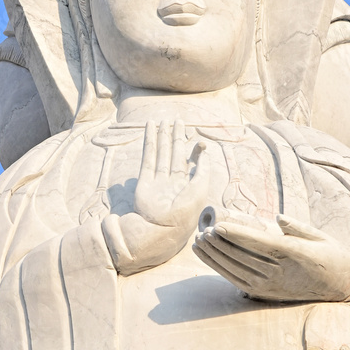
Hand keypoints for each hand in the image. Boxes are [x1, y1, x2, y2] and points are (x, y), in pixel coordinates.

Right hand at [103, 120, 208, 274]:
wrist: (163, 228)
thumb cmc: (186, 211)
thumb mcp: (201, 187)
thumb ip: (203, 168)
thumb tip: (205, 150)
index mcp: (187, 185)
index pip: (190, 162)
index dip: (194, 150)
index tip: (198, 140)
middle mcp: (172, 181)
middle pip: (174, 153)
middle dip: (176, 137)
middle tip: (177, 121)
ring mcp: (157, 180)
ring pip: (160, 152)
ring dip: (162, 136)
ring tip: (162, 120)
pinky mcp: (144, 180)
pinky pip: (148, 156)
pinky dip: (149, 141)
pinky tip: (150, 128)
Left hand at [193, 214, 349, 301]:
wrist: (342, 286)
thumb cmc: (330, 254)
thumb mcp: (319, 235)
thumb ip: (297, 227)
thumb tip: (276, 218)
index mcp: (295, 254)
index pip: (260, 244)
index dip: (237, 236)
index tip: (218, 226)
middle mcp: (282, 272)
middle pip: (244, 257)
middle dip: (220, 245)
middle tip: (202, 231)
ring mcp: (273, 285)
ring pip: (238, 270)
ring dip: (216, 257)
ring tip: (199, 242)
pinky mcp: (267, 294)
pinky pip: (239, 281)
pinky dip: (221, 269)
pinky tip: (209, 258)